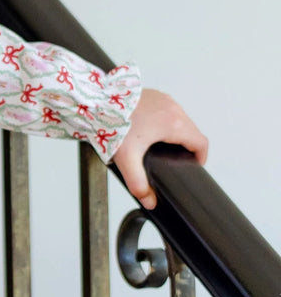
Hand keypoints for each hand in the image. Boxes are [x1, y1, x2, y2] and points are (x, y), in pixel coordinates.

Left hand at [112, 87, 207, 208]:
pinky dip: (163, 120)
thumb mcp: (126, 158)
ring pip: (179, 119)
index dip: (200, 158)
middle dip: (186, 146)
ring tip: (161, 146)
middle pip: (191, 131)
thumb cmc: (111, 125)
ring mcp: (163, 99)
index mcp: (174, 123)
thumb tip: (149, 201)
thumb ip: (138, 183)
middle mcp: (172, 108)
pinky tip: (148, 130)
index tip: (192, 166)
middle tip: (174, 159)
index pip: (201, 143)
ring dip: (175, 132)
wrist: (95, 102)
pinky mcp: (152, 95)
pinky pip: (166, 109)